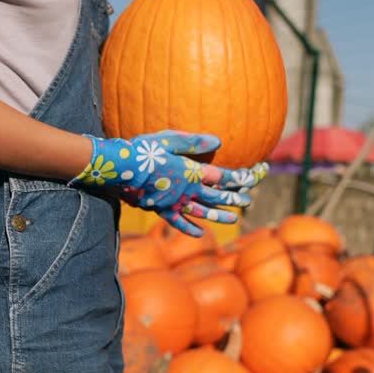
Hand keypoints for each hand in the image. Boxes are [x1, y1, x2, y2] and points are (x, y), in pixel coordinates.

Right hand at [71, 130, 268, 236]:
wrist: (119, 170)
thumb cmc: (143, 150)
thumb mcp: (169, 140)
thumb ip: (194, 142)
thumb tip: (218, 142)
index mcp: (192, 172)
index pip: (223, 177)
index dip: (240, 177)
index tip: (254, 176)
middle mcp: (187, 191)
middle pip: (216, 197)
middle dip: (234, 198)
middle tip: (249, 201)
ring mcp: (174, 203)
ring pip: (202, 212)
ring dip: (219, 216)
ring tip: (233, 219)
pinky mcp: (161, 210)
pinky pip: (179, 222)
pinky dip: (190, 228)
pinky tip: (200, 233)